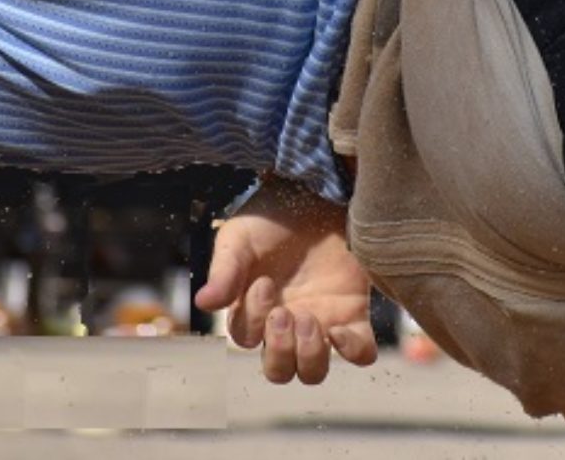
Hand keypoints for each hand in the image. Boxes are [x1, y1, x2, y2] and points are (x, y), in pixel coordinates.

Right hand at [195, 182, 376, 384]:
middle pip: (280, 370)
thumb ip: (225, 271)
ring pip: (313, 372)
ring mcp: (321, 321)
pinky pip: (360, 353)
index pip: (247, 338)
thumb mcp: (240, 238)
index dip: (254, 320)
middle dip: (279, 351)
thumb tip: (203, 303)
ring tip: (310, 320)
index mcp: (255, 309)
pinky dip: (353, 351)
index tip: (264, 282)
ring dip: (309, 356)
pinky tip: (341, 329)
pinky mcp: (354, 313)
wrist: (314, 192)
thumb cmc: (271, 216)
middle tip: (284, 314)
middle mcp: (287, 323)